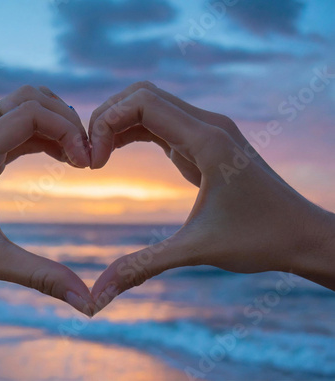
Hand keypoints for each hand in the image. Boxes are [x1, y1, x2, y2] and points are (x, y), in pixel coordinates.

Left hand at [0, 85, 93, 315]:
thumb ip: (43, 276)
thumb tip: (86, 301)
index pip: (31, 113)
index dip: (68, 130)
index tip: (86, 164)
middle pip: (27, 98)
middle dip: (64, 118)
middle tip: (84, 153)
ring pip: (20, 108)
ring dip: (53, 123)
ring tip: (76, 156)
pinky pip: (13, 128)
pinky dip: (40, 135)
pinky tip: (59, 157)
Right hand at [89, 81, 334, 312]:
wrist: (302, 234)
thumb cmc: (259, 240)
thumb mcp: (194, 251)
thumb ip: (141, 267)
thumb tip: (96, 297)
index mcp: (207, 140)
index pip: (142, 102)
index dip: (106, 124)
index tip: (93, 163)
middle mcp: (208, 124)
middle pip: (141, 94)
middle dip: (105, 118)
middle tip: (89, 157)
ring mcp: (207, 129)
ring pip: (150, 104)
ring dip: (117, 123)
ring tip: (97, 156)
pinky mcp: (205, 141)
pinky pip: (161, 122)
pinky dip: (132, 131)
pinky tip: (115, 153)